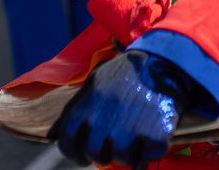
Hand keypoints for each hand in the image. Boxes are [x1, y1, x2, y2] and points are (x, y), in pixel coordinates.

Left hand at [55, 51, 190, 168]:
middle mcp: (106, 120)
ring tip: (135, 138)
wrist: (164, 59)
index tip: (83, 156)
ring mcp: (131, 129)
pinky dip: (148, 154)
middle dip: (104, 153)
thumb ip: (77, 107)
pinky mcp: (155, 134)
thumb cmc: (128, 71)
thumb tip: (54, 134)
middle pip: (96, 154)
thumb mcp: (96, 81)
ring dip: (128, 153)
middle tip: (115, 144)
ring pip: (122, 159)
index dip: (75, 153)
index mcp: (88, 106)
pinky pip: (147, 158)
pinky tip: (150, 141)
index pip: (68, 143)